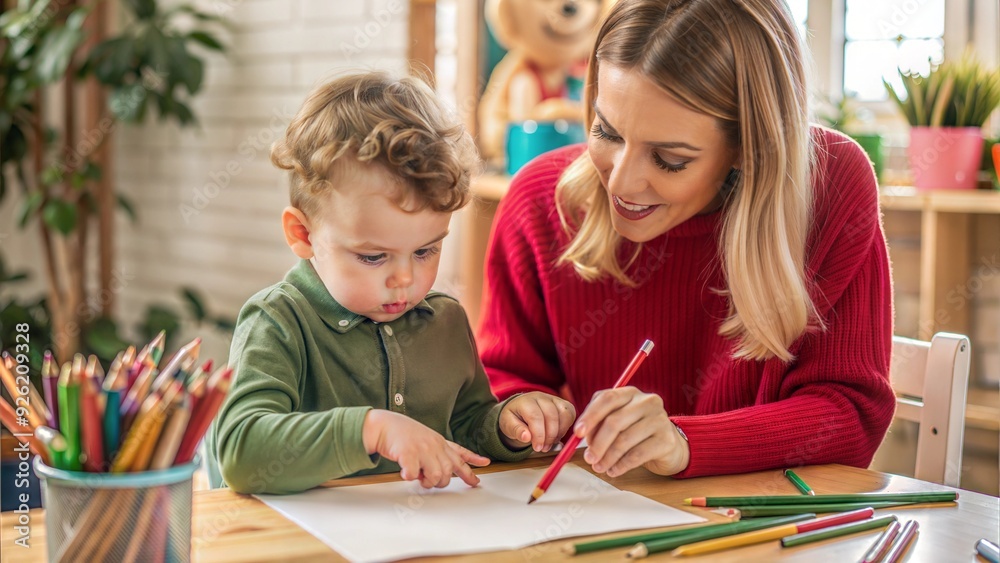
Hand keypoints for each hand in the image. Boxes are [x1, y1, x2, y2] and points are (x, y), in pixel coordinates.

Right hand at [362, 410, 489, 487]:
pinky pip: (413, 474)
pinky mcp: (408, 454)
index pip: (460, 456)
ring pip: (435, 476)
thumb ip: (438, 452)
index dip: (471, 468)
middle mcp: (434, 446)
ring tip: (416, 475)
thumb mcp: (427, 439)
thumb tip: (444, 473)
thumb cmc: (403, 434)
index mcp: (439, 442)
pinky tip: (405, 473)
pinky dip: (409, 477)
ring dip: (425, 481)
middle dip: (440, 482)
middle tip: (427, 479)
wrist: (384, 425)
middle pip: (448, 473)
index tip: (479, 477)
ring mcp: (422, 449)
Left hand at [499, 392, 575, 451]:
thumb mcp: (508, 425)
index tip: (537, 448)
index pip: (535, 416)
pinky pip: (570, 414)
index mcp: (525, 401)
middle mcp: (541, 397)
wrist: (520, 411)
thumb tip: (526, 437)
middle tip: (544, 448)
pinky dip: (566, 428)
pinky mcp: (562, 403)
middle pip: (551, 415)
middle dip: (549, 435)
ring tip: (550, 443)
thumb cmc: (514, 418)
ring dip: (559, 433)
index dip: (538, 434)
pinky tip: (556, 436)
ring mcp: (553, 399)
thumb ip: (516, 430)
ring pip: (564, 413)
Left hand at [574, 387, 689, 477]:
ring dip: (607, 457)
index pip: (607, 398)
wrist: (668, 445)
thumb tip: (581, 435)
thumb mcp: (618, 421)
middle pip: (615, 421)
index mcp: (631, 393)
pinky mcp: (666, 440)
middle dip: (598, 443)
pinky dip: (621, 465)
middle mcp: (647, 402)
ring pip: (625, 440)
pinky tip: (613, 471)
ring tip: (599, 467)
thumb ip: (599, 423)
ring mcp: (659, 419)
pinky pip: (637, 455)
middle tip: (589, 458)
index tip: (578, 433)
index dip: (590, 416)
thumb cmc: (636, 432)